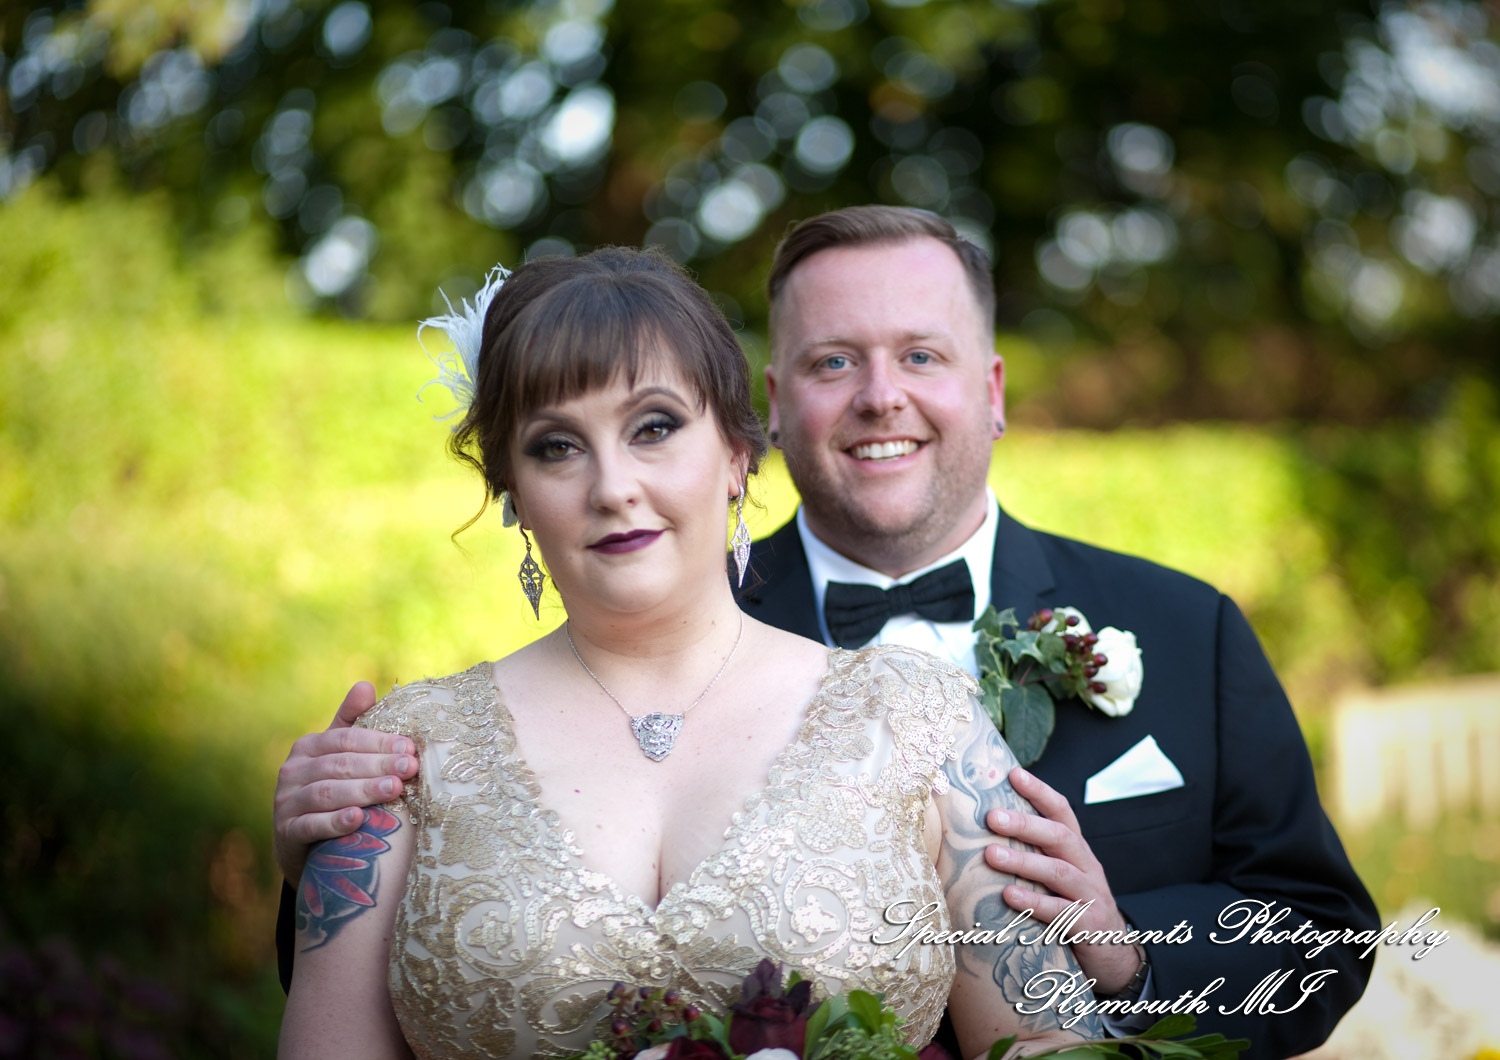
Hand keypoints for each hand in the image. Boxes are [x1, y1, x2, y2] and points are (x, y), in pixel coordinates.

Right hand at [271, 681, 418, 883]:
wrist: (304, 845)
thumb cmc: (331, 789)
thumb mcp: (339, 756)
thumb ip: (352, 722)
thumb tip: (366, 685)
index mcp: (308, 747)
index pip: (347, 740)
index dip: (379, 742)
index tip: (410, 749)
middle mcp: (292, 771)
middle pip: (340, 765)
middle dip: (378, 766)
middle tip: (410, 769)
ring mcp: (286, 802)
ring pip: (327, 793)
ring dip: (363, 791)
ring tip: (395, 790)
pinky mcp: (286, 832)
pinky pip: (311, 825)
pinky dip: (334, 822)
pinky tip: (358, 819)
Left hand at [982, 766, 1141, 993]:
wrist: (1115, 956)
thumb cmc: (1074, 908)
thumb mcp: (1060, 877)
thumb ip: (1036, 854)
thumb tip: (988, 831)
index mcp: (1078, 851)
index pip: (1062, 812)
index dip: (1039, 791)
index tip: (1013, 773)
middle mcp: (1087, 868)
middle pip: (1059, 837)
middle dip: (1025, 824)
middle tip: (991, 816)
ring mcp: (1091, 896)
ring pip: (1058, 872)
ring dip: (1023, 861)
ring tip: (991, 854)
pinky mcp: (1089, 926)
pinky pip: (1061, 912)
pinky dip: (1034, 902)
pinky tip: (1009, 896)